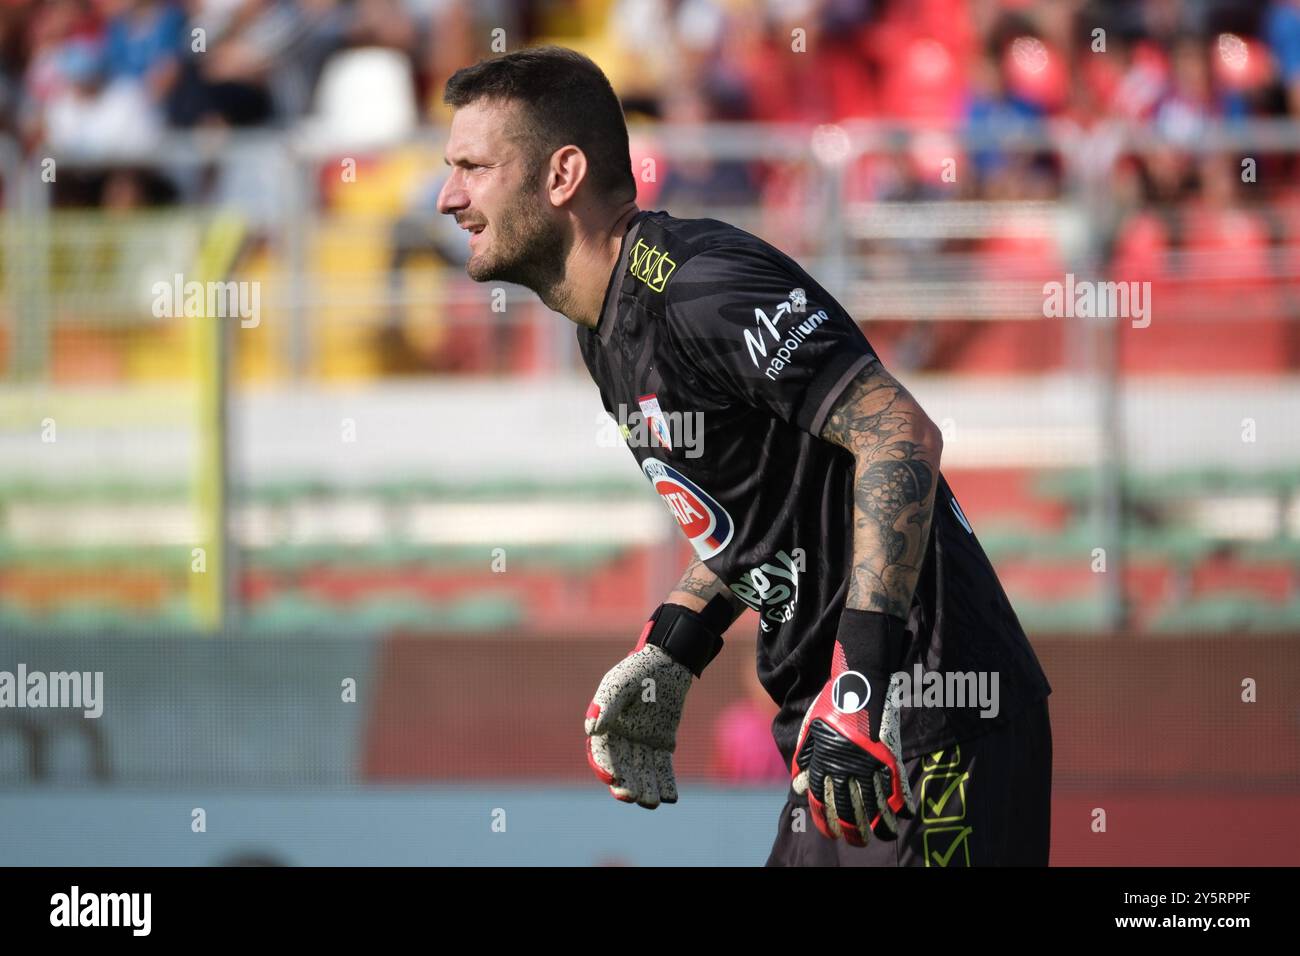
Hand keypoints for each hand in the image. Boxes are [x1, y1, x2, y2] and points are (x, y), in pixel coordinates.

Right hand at [584, 643, 692, 808]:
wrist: (668, 662)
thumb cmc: (638, 670)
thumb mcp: (620, 683)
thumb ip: (607, 704)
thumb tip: (592, 728)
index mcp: (606, 726)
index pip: (602, 752)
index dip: (604, 766)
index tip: (613, 778)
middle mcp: (622, 739)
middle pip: (622, 768)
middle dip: (626, 785)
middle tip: (633, 797)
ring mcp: (642, 743)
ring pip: (643, 772)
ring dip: (646, 788)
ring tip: (652, 802)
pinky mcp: (662, 743)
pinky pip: (663, 767)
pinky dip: (666, 783)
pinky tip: (670, 797)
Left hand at [791, 637, 914, 845]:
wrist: (859, 681)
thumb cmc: (832, 705)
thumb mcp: (810, 730)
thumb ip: (804, 759)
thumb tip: (798, 787)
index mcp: (823, 761)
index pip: (822, 802)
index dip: (827, 821)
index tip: (832, 833)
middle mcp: (844, 766)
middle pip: (848, 809)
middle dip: (853, 831)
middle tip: (859, 842)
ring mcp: (868, 762)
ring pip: (874, 804)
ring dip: (879, 825)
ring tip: (882, 837)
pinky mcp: (888, 755)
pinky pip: (896, 787)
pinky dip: (900, 804)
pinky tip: (903, 817)